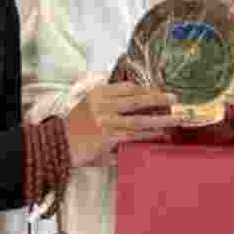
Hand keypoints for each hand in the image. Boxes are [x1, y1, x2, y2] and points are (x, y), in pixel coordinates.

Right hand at [65, 82, 181, 166]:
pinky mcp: (107, 140)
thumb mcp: (89, 104)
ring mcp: (105, 123)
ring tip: (176, 120)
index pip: (128, 88)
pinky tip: (161, 136)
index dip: (147, 89)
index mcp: (98, 94)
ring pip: (139, 120)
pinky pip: (133, 137)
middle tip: (175, 100)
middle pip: (137, 101)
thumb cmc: (76, 126)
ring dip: (160, 120)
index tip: (162, 92)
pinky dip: (149, 136)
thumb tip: (138, 93)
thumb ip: (111, 98)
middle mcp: (102, 106)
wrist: (58, 144)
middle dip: (159, 100)